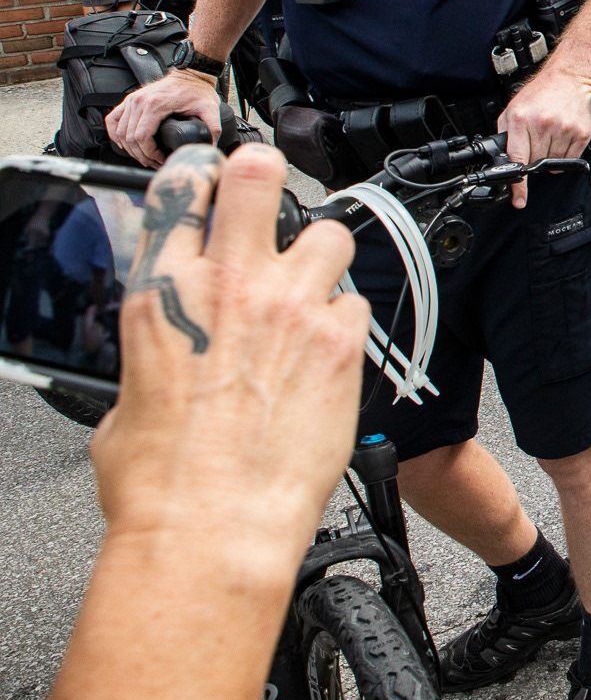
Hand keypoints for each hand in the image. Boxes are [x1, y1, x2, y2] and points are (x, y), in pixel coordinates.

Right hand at [91, 144, 366, 559]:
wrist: (212, 526)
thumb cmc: (160, 481)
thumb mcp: (126, 400)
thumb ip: (156, 355)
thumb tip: (167, 360)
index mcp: (163, 291)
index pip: (184, 188)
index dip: (204, 173)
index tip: (215, 178)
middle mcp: (228, 284)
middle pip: (259, 174)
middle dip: (267, 174)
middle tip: (270, 197)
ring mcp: (291, 307)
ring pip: (329, 235)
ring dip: (320, 260)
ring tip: (309, 295)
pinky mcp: (340, 342)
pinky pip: (355, 307)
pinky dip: (344, 325)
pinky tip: (328, 355)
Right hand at [105, 68, 223, 168]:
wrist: (191, 74)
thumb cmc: (198, 90)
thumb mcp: (210, 109)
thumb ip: (213, 128)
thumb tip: (211, 147)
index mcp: (156, 104)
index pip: (142, 137)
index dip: (150, 154)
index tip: (161, 159)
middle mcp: (139, 101)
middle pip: (130, 138)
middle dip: (142, 155)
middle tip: (155, 162)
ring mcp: (132, 100)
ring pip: (120, 132)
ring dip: (130, 149)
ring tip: (145, 157)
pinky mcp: (130, 100)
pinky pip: (112, 120)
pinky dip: (115, 134)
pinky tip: (125, 144)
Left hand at [498, 65, 590, 208]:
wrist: (570, 77)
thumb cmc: (542, 92)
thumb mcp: (514, 108)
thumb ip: (506, 133)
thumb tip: (502, 159)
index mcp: (521, 119)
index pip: (517, 159)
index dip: (517, 183)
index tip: (519, 199)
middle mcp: (542, 124)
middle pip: (535, 163)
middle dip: (534, 157)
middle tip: (538, 140)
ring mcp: (563, 129)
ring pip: (553, 163)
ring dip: (551, 155)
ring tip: (552, 134)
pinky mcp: (580, 133)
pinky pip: (570, 159)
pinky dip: (566, 154)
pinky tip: (563, 137)